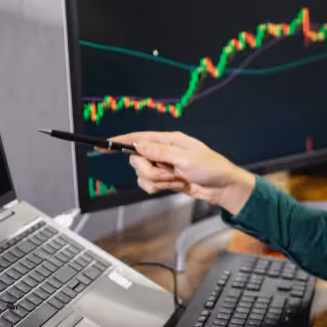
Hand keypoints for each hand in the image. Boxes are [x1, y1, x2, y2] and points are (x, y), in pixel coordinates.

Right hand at [105, 131, 255, 214]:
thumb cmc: (210, 168)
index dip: (120, 141)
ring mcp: (163, 167)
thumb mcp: (185, 158)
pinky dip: (161, 188)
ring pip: (143, 175)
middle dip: (152, 171)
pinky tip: (176, 185)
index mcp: (169, 140)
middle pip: (138, 160)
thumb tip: (139, 145)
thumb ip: (160, 152)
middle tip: (170, 173)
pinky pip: (149, 185)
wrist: (221, 188)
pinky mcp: (164, 180)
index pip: (139, 138)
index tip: (104, 144)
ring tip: (178, 179)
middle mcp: (163, 152)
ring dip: (160, 181)